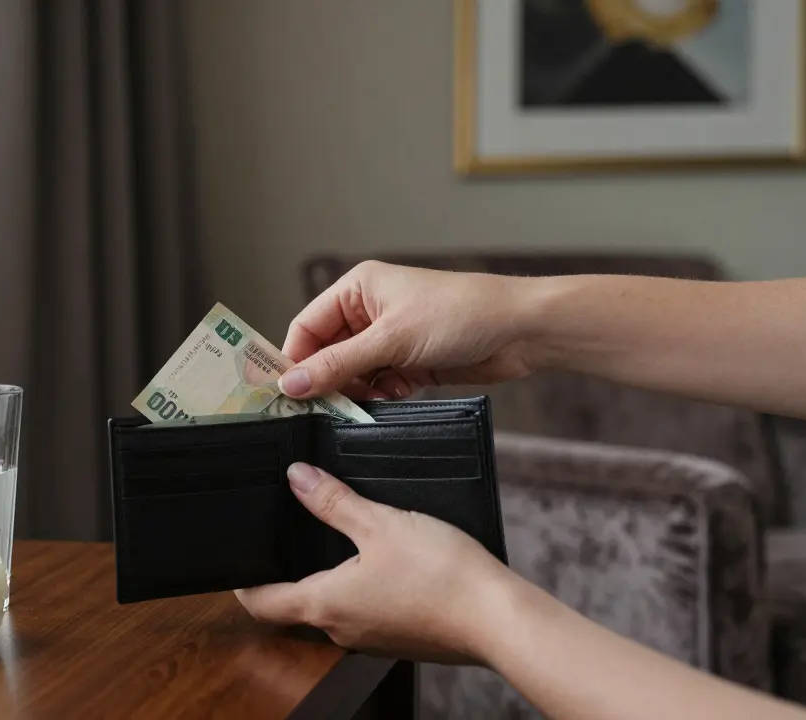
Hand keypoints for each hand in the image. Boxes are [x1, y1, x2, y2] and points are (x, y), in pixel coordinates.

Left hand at [234, 463, 519, 664]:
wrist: (500, 619)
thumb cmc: (441, 574)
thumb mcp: (380, 524)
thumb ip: (333, 500)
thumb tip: (295, 477)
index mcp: (325, 603)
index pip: (262, 602)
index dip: (243, 582)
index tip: (235, 561)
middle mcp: (341, 629)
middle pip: (297, 602)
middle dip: (288, 571)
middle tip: (285, 533)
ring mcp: (372, 637)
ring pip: (335, 605)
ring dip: (329, 575)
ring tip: (333, 535)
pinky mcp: (401, 636)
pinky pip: (368, 610)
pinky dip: (362, 585)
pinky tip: (381, 559)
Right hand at [280, 260, 543, 400]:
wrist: (519, 331)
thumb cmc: (459, 314)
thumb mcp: (391, 340)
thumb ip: (338, 364)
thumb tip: (291, 384)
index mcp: (357, 289)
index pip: (306, 326)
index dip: (294, 359)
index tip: (285, 394)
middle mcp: (369, 311)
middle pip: (327, 354)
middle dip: (327, 380)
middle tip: (323, 408)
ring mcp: (390, 338)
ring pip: (352, 374)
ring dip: (356, 391)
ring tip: (368, 401)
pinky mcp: (409, 362)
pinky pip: (378, 385)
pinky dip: (380, 395)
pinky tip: (395, 395)